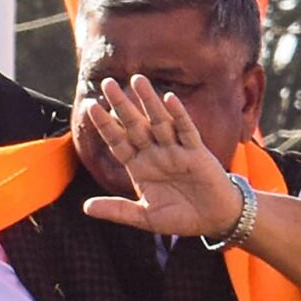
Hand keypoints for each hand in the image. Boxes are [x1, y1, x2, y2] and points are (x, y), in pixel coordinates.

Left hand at [80, 75, 244, 237]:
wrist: (215, 220)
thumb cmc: (181, 217)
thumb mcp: (144, 217)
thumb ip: (117, 210)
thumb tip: (85, 207)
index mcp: (139, 166)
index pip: (117, 141)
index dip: (104, 124)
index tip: (90, 106)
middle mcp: (155, 154)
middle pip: (134, 124)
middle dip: (121, 104)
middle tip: (107, 82)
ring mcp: (176, 151)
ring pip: (159, 121)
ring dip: (148, 101)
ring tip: (136, 79)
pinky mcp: (197, 153)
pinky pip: (187, 130)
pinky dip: (178, 115)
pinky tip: (169, 99)